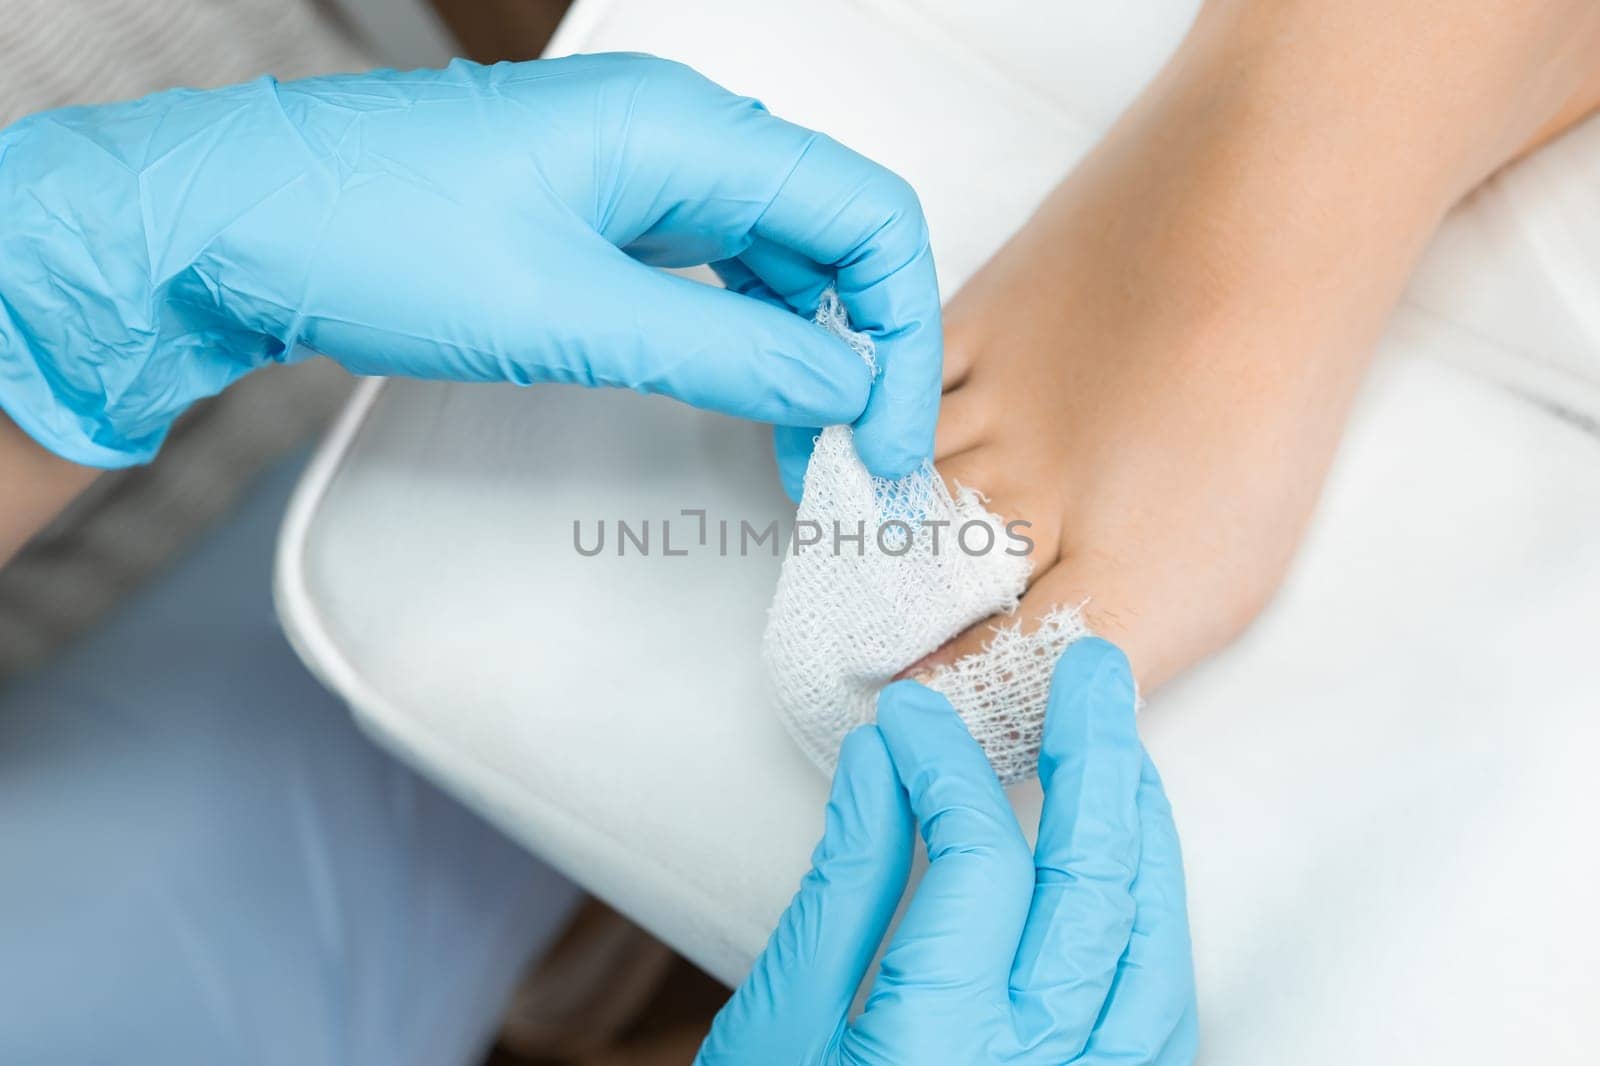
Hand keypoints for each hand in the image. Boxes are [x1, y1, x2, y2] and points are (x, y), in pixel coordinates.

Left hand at [0, 54, 939, 470]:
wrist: (232, 228)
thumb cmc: (372, 238)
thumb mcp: (569, 313)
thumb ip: (727, 348)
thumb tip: (845, 383)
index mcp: (686, 129)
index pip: (865, 215)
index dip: (901, 333)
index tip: (890, 437)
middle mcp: (679, 135)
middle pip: (832, 236)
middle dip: (863, 350)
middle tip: (859, 462)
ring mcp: (639, 171)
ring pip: (777, 259)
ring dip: (808, 354)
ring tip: (810, 452)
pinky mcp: (602, 214)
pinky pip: (714, 271)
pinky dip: (748, 339)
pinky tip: (751, 401)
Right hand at [699, 639, 1196, 1064]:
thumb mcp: (777, 1027)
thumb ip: (848, 889)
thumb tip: (892, 763)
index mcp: (938, 1049)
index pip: (983, 859)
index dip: (953, 766)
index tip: (919, 715)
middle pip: (1098, 888)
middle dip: (1097, 759)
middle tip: (1090, 669)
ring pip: (1154, 950)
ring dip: (1144, 836)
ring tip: (1121, 752)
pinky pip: (1158, 1016)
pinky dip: (1151, 926)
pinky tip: (1131, 872)